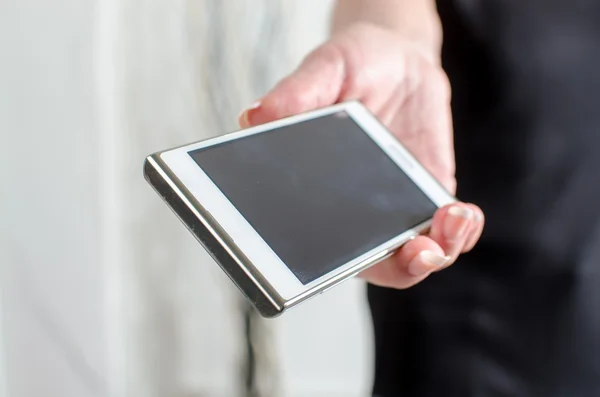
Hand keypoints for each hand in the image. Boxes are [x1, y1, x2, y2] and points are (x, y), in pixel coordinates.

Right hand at [238, 23, 483, 288]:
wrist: (396, 56)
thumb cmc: (352, 65)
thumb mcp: (324, 70)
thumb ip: (296, 94)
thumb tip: (255, 116)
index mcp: (321, 193)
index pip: (322, 247)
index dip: (337, 267)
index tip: (361, 256)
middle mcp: (358, 210)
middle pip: (378, 263)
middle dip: (403, 266)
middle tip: (418, 249)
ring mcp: (397, 205)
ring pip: (418, 253)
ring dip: (439, 250)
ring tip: (451, 218)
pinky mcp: (430, 192)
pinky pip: (449, 227)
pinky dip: (464, 230)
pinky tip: (463, 211)